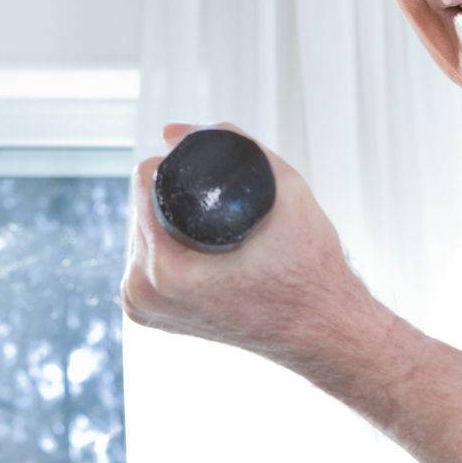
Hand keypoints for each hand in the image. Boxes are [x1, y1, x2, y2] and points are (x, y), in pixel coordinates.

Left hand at [120, 122, 381, 375]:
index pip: (143, 185)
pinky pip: (146, 258)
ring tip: (213, 219)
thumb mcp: (285, 193)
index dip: (173, 162)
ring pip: (141, 231)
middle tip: (220, 197)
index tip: (207, 167)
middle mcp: (140, 294)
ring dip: (167, 215)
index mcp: (162, 271)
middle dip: (170, 190)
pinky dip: (167, 242)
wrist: (322, 332)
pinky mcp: (148, 315)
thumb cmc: (309, 269)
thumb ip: (236, 146)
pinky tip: (197, 238)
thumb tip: (171, 131)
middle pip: (138, 207)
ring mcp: (141, 308)